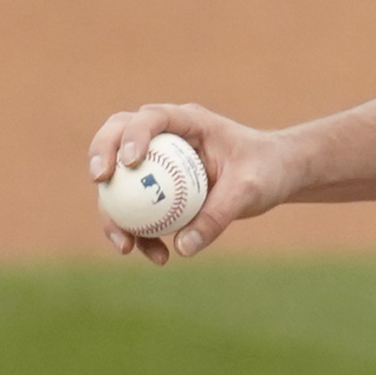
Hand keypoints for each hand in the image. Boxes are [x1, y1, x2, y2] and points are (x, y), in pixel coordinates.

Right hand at [88, 103, 292, 263]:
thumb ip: (218, 215)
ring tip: (126, 246)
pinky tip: (158, 256)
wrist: (274, 177)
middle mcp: (166, 135)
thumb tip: (183, 248)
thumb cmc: (266, 171)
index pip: (152, 118)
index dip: (133, 135)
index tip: (130, 162)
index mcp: (189, 121)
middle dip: (101, 154)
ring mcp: (157, 159)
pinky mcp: (158, 186)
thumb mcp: (249, 191)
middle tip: (101, 181)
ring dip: (114, 210)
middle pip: (118, 133)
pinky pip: (137, 208)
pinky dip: (140, 232)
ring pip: (120, 177)